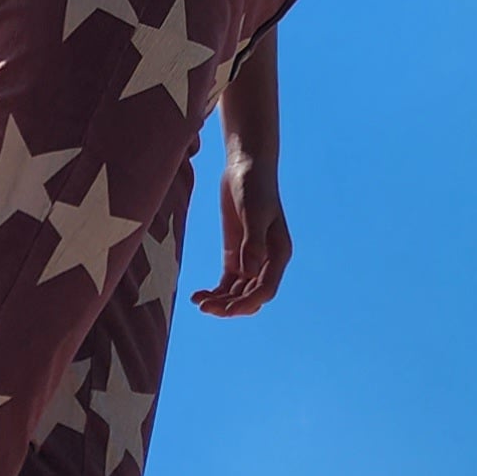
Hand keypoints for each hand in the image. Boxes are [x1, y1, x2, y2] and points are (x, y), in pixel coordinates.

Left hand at [192, 151, 290, 317]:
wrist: (246, 166)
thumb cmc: (254, 186)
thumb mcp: (253, 212)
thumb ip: (252, 241)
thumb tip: (249, 272)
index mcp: (279, 253)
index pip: (266, 288)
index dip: (247, 302)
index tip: (226, 309)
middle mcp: (267, 261)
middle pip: (251, 296)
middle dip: (231, 306)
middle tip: (205, 308)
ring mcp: (251, 258)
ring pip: (238, 292)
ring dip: (221, 302)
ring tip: (199, 302)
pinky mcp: (235, 253)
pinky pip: (227, 282)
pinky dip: (215, 292)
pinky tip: (197, 296)